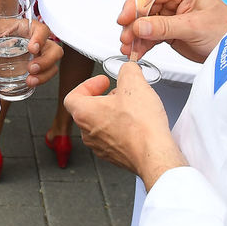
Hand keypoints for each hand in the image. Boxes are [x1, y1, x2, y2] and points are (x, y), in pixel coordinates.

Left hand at [0, 16, 62, 87]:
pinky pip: (46, 73)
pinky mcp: (37, 66)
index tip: (32, 48)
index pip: (42, 30)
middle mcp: (38, 41)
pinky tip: (29, 83)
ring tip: (30, 81)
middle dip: (46, 61)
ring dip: (45, 74)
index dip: (40, 38)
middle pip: (54, 49)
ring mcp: (39, 55)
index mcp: (28, 28)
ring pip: (53, 64)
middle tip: (31, 68)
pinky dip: (40, 80)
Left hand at [64, 61, 186, 189]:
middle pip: (88, 110)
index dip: (87, 85)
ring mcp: (100, 147)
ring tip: (130, 108)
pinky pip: (113, 138)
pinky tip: (138, 124)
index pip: (72, 96)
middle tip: (119, 93)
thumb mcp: (134, 83)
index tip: (102, 82)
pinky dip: (122, 129)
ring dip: (113, 113)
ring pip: (100, 124)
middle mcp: (88, 132)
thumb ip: (128, 70)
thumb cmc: (140, 126)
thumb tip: (128, 69)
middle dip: (104, 98)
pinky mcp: (114, 156)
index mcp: (84, 113)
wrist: (154, 155)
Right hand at [118, 0, 226, 63]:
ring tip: (129, 49)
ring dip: (134, 35)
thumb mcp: (194, 27)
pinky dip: (141, 43)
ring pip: (143, 21)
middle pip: (143, 7)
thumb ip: (164, 26)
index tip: (124, 19)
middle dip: (133, 24)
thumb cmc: (224, 30)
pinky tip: (136, 51)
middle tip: (126, 38)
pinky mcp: (167, 28)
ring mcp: (169, 13)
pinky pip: (149, 33)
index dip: (135, 5)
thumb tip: (139, 26)